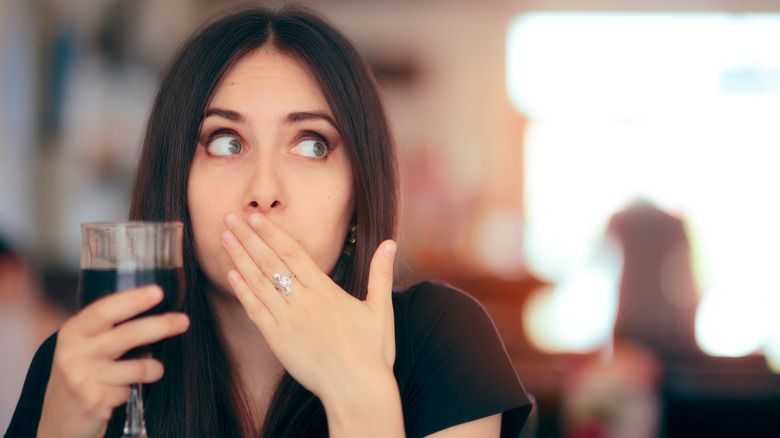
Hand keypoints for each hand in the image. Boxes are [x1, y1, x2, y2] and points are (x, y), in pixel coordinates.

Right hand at [38, 285, 189, 437]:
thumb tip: (152, 309)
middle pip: (128, 335)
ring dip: (153, 368)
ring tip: (152, 370)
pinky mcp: (94, 400)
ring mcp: (83, 377)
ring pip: (138, 366)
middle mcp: (74, 352)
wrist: (60, 420)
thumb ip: (107, 329)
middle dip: (161, 326)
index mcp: (73, 332)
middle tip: (183, 321)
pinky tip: (119, 392)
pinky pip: (129, 390)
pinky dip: (131, 390)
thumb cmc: (80, 375)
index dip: (132, 300)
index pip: (103, 310)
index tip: (157, 292)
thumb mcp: (83, 346)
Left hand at [221, 212, 396, 401]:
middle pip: (271, 262)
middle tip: (230, 217)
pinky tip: (231, 275)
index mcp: (326, 290)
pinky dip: (243, 291)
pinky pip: (256, 311)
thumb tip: (390, 243)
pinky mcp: (278, 341)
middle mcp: (303, 301)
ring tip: (225, 238)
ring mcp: (288, 320)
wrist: (358, 389)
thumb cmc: (372, 352)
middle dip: (248, 238)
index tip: (256, 217)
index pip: (293, 253)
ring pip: (258, 282)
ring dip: (240, 258)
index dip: (272, 233)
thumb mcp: (381, 309)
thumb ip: (381, 274)